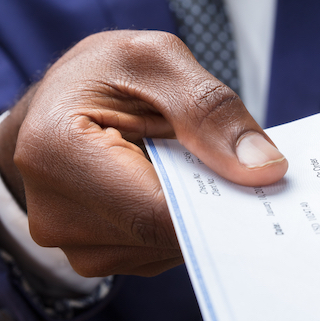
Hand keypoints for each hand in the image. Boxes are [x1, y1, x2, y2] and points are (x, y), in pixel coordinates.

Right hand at [0, 30, 286, 277]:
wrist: (55, 108)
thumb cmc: (101, 76)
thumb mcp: (154, 60)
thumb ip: (210, 110)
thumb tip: (265, 168)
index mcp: (55, 152)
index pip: (154, 210)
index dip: (217, 204)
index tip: (265, 188)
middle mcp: (55, 214)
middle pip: (164, 235)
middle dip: (211, 205)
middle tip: (243, 170)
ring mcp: (72, 246)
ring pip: (167, 249)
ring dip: (195, 214)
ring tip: (190, 166)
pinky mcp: (94, 259)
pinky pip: (158, 252)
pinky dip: (179, 224)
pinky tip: (176, 188)